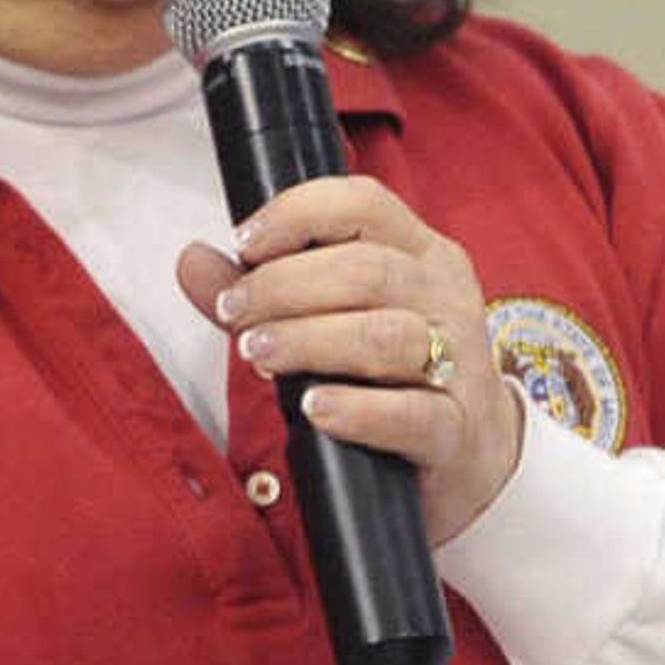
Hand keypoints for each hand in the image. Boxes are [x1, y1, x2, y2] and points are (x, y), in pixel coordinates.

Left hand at [174, 174, 525, 542]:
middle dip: (284, 286)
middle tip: (233, 314)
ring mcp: (458, 365)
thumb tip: (193, 261)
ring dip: (309, 340)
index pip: (364, 206)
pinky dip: (357, 411)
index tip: (244, 241)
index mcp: (421, 256)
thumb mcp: (333, 323)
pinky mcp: (454, 431)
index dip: (298, 213)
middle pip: (366, 271)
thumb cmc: (393, 379)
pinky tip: (314, 408)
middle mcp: (445, 299)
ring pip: (385, 336)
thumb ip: (263, 294)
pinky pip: (410, 414)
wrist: (471, 458)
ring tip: (256, 354)